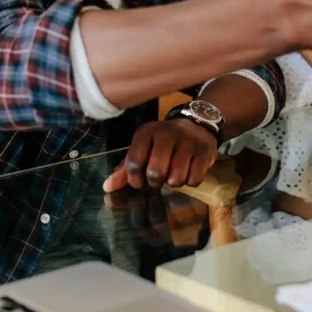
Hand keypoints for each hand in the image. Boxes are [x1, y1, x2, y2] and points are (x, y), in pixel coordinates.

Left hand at [103, 118, 217, 192]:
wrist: (196, 123)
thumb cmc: (163, 141)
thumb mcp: (143, 148)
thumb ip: (125, 168)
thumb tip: (107, 188)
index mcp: (145, 133)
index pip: (133, 164)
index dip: (135, 180)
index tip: (141, 180)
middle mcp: (166, 134)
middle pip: (155, 173)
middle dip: (156, 182)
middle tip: (160, 176)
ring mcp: (187, 141)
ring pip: (176, 179)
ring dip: (175, 182)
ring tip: (175, 172)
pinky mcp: (204, 150)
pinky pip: (194, 179)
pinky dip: (191, 181)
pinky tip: (189, 170)